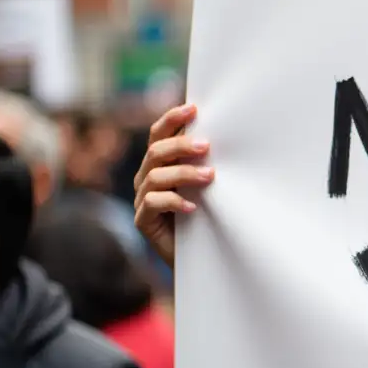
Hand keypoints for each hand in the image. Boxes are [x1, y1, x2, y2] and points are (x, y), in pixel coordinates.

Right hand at [134, 103, 213, 268]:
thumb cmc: (206, 217)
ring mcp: (142, 200)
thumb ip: (206, 163)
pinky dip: (173, 201)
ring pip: (155, 177)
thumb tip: (225, 136)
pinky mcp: (143, 222)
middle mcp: (147, 178)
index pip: (158, 135)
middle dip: (180, 146)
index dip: (172, 119)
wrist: (199, 259)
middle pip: (156, 152)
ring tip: (209, 176)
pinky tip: (192, 207)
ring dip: (183, 173)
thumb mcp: (207, 186)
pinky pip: (152, 204)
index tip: (193, 108)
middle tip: (206, 146)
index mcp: (159, 164)